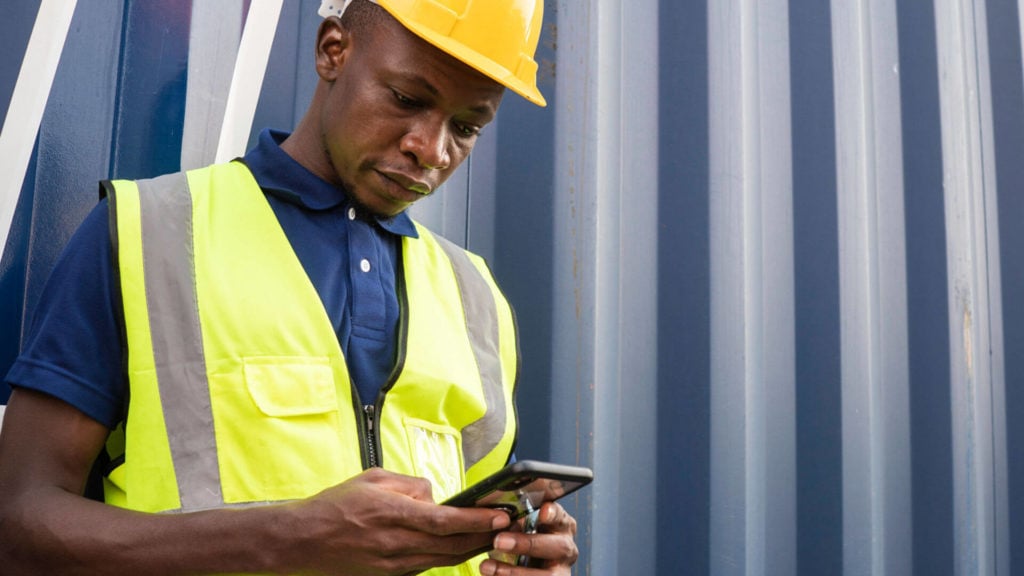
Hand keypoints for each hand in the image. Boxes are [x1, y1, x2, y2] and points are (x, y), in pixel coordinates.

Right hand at [285, 468, 511, 575]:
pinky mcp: (391, 575)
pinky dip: (449, 556)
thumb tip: (435, 494)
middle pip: (452, 545)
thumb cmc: (336, 505)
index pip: (444, 521)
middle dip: (485, 536)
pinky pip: (428, 566)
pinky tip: (462, 546)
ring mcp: (394, 565)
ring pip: (444, 560)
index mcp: (391, 514)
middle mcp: (395, 544)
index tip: (499, 514)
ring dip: (472, 548)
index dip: (476, 520)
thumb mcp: (373, 479)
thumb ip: (410, 484)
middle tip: (509, 526)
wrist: (302, 541)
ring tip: (494, 536)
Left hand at [478, 502, 578, 575]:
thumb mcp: (520, 528)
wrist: (525, 567)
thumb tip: (499, 520)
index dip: (553, 514)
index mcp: (561, 526)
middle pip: (557, 547)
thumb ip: (515, 524)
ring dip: (514, 572)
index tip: (541, 512)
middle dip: (528, 544)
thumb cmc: (522, 540)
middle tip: (499, 541)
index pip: (561, 516)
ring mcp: (561, 571)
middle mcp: (566, 548)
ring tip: (487, 567)